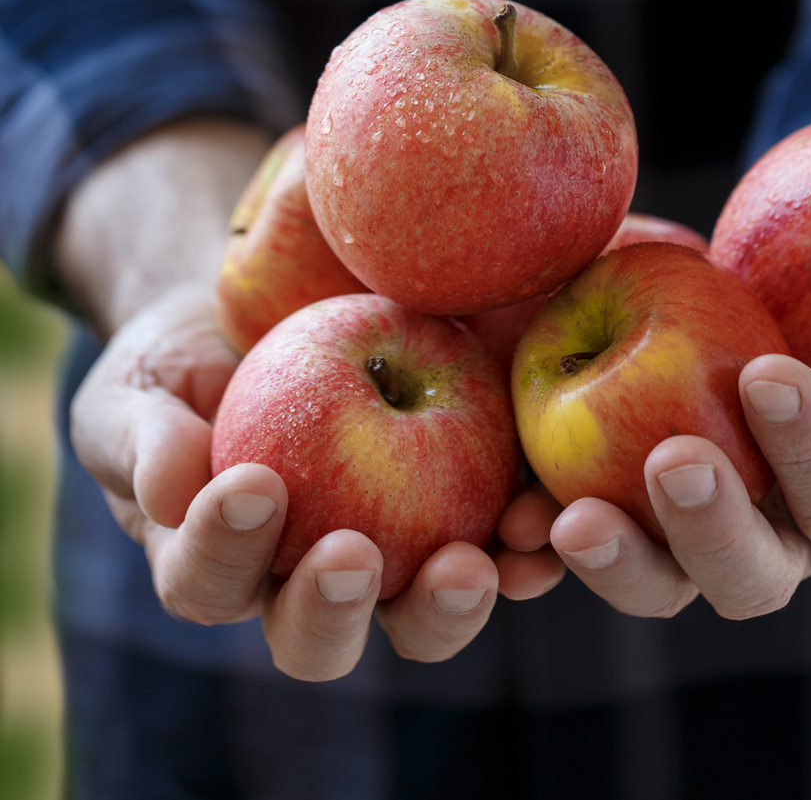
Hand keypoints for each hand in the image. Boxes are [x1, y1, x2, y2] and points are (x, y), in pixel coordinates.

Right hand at [70, 284, 565, 679]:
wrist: (260, 308)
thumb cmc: (179, 359)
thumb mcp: (138, 386)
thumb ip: (145, 437)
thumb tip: (177, 487)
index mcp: (213, 561)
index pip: (207, 581)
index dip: (226, 549)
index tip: (253, 484)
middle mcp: (297, 580)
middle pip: (316, 635)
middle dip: (336, 608)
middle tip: (352, 555)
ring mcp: (384, 552)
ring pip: (415, 617)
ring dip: (444, 604)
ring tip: (469, 568)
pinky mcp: (455, 507)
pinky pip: (492, 550)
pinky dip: (520, 551)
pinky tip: (539, 528)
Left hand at [497, 311, 810, 619]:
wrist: (782, 301)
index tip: (773, 372)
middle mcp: (782, 541)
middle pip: (749, 577)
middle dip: (713, 530)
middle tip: (671, 464)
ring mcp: (693, 537)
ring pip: (658, 584)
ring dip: (617, 564)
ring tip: (567, 521)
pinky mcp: (622, 511)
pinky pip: (580, 547)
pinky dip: (537, 543)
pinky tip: (505, 518)